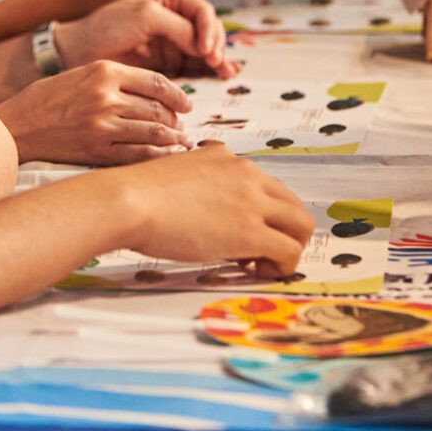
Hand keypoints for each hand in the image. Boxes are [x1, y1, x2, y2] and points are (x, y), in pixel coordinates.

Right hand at [0, 61, 195, 164]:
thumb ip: (115, 79)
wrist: (15, 126)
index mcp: (104, 71)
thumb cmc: (46, 99)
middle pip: (159, 107)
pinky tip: (168, 157)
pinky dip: (159, 156)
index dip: (178, 95)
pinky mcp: (97, 150)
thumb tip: (155, 93)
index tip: (187, 104)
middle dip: (177, 119)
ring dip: (174, 139)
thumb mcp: (81, 74)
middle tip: (183, 126)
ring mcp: (103, 125)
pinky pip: (139, 154)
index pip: (156, 82)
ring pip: (154, 131)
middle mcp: (107, 96)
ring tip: (181, 143)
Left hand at [55, 0, 233, 77]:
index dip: (210, 30)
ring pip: (204, 48)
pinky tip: (220, 75)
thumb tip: (205, 47)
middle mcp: (175, 14)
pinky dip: (207, 70)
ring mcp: (172, 39)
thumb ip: (179, 28)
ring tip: (224, 73)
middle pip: (208, 30)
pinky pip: (193, 64)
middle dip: (216, 45)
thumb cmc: (107, 27)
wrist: (79, 52)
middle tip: (216, 63)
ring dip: (217, 59)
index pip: (202, 10)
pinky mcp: (167, 60)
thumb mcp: (146, 17)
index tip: (206, 50)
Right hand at [110, 144, 313, 271]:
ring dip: (288, 248)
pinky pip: (290, 252)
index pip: (266, 186)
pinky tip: (257, 271)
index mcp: (227, 159)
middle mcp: (247, 174)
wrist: (129, 201)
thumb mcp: (176, 173)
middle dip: (283, 231)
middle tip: (259, 252)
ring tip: (260, 264)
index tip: (242, 232)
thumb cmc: (138, 194)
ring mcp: (252, 202)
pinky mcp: (250, 231)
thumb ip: (198, 183)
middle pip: (293, 204)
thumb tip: (198, 204)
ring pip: (302, 226)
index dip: (261, 214)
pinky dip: (283, 267)